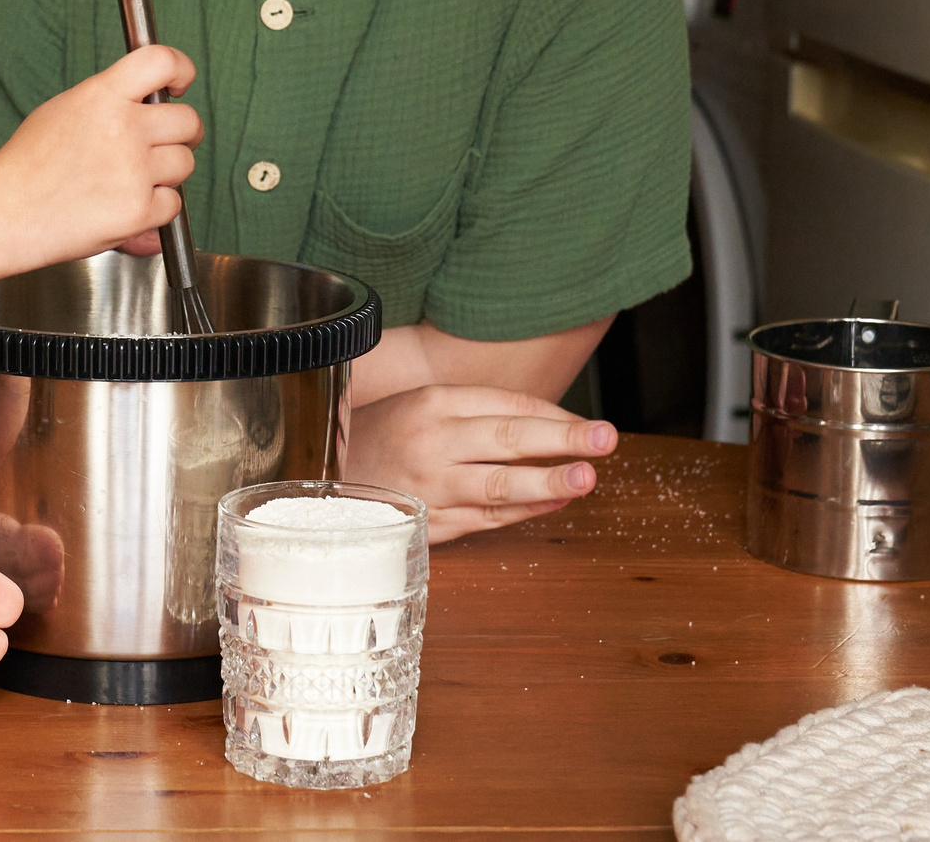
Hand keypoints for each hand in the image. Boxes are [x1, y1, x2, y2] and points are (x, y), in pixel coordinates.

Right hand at [0, 46, 199, 266]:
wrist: (5, 213)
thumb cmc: (28, 165)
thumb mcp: (63, 109)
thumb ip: (111, 101)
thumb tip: (153, 100)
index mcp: (101, 96)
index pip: (162, 62)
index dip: (181, 69)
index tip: (180, 84)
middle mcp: (123, 128)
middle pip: (188, 120)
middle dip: (182, 133)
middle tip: (165, 143)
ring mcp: (133, 170)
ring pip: (184, 163)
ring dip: (167, 173)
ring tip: (130, 179)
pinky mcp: (138, 210)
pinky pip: (173, 204)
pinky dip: (155, 209)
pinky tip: (125, 205)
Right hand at [342, 383, 616, 543]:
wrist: (324, 479)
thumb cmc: (384, 435)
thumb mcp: (422, 404)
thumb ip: (479, 411)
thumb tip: (549, 422)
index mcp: (432, 404)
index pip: (506, 405)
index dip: (554, 415)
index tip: (589, 425)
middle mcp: (432, 443)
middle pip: (508, 439)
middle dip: (562, 439)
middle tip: (605, 439)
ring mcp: (432, 487)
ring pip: (500, 485)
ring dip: (548, 482)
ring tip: (586, 478)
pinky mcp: (431, 524)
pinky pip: (487, 518)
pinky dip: (524, 511)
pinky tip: (554, 502)